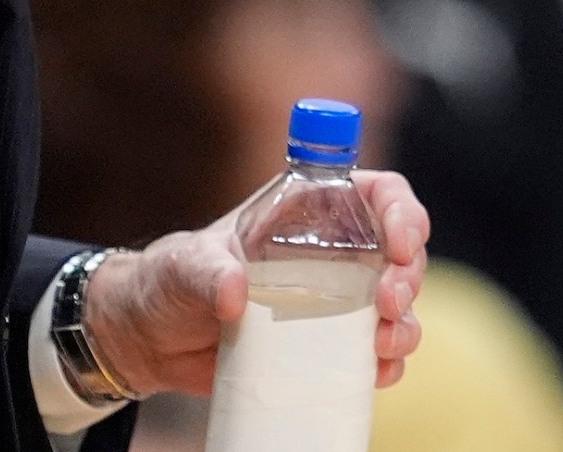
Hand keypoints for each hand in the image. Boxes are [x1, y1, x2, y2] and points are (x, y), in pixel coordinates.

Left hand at [81, 170, 429, 398]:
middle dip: (409, 275)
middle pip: (402, 251)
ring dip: (405, 323)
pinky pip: (377, 352)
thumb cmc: (168, 281)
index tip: (401, 244)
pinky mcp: (328, 345)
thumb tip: (235, 294)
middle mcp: (333, 252)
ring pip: (398, 304)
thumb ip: (206, 271)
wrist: (153, 340)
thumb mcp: (183, 266)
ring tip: (382, 343)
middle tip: (387, 303)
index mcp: (308, 210)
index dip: (402, 211)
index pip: (377, 193)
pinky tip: (377, 370)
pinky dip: (388, 362)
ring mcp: (335, 300)